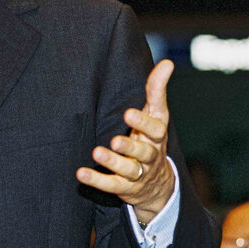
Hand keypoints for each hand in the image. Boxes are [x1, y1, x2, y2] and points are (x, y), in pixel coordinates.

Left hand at [76, 59, 175, 223]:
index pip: (156, 128)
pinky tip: (81, 173)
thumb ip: (156, 90)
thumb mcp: (155, 115)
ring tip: (97, 153)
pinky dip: (97, 180)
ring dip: (113, 162)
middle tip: (116, 140)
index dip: (143, 122)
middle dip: (130, 146)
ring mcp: (139, 174)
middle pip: (144, 152)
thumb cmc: (150, 139)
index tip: (128, 112)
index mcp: (157, 136)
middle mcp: (150, 155)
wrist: (157, 185)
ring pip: (129, 170)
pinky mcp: (125, 188)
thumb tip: (167, 62)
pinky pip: (112, 185)